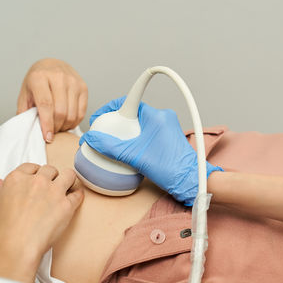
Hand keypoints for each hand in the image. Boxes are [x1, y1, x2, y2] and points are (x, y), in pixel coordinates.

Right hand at [0, 163, 83, 282]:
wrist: (18, 245)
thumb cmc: (6, 229)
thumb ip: (1, 190)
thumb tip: (0, 182)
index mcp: (18, 178)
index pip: (32, 167)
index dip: (37, 173)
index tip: (39, 181)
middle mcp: (37, 181)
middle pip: (51, 170)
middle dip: (52, 177)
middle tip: (51, 188)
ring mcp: (54, 192)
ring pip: (68, 175)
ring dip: (68, 180)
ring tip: (67, 188)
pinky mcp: (67, 204)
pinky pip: (78, 194)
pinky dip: (78, 195)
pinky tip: (75, 198)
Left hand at [17, 58, 88, 142]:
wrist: (52, 64)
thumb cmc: (37, 81)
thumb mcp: (25, 93)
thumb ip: (24, 111)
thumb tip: (28, 131)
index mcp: (40, 77)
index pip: (46, 105)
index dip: (47, 124)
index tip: (47, 137)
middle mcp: (58, 77)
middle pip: (60, 111)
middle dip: (56, 127)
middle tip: (51, 132)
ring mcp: (73, 81)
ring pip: (72, 114)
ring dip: (65, 126)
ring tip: (58, 127)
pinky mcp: (83, 87)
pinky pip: (81, 112)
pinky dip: (74, 122)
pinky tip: (67, 122)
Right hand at [79, 97, 222, 205]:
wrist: (191, 181)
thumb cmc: (170, 169)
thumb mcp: (134, 157)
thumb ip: (110, 147)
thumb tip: (91, 139)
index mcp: (156, 116)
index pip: (129, 101)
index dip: (111, 107)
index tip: (101, 117)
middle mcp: (163, 117)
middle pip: (133, 114)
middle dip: (119, 123)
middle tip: (108, 135)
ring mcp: (167, 127)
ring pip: (140, 124)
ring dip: (128, 132)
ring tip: (119, 145)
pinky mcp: (169, 136)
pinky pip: (148, 131)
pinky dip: (137, 138)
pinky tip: (131, 151)